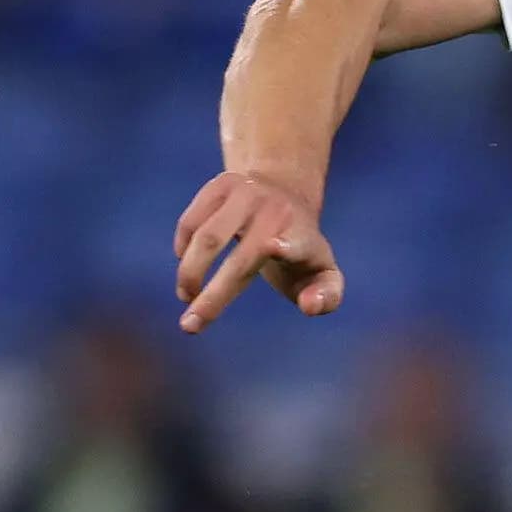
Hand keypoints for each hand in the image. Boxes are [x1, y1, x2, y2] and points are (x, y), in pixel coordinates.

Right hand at [172, 170, 344, 331]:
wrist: (284, 192)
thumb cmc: (301, 248)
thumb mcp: (323, 274)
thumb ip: (327, 297)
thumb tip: (309, 306)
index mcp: (303, 237)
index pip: (298, 243)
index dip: (288, 247)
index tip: (274, 247)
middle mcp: (275, 212)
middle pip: (240, 259)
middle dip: (213, 297)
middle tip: (190, 326)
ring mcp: (247, 194)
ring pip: (207, 238)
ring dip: (190, 273)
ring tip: (186, 297)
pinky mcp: (221, 184)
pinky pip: (191, 222)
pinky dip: (183, 248)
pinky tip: (187, 265)